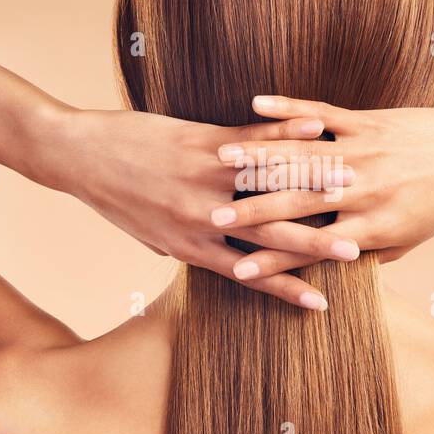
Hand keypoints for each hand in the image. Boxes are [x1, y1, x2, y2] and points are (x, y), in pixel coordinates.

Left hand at [33, 104, 360, 308]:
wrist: (77, 155)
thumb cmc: (115, 198)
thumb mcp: (150, 235)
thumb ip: (187, 247)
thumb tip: (218, 258)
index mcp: (190, 247)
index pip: (249, 274)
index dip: (286, 288)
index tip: (321, 305)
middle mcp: (201, 218)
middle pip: (269, 235)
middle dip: (315, 245)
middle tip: (355, 254)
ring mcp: (203, 178)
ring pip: (268, 186)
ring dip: (313, 187)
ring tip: (351, 187)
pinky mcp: (200, 142)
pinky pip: (252, 141)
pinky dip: (286, 134)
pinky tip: (319, 129)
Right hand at [208, 95, 433, 277]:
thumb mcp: (406, 240)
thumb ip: (366, 253)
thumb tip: (327, 270)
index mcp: (370, 229)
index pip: (308, 248)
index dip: (270, 259)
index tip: (237, 268)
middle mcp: (363, 191)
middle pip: (296, 203)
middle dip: (250, 211)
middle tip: (210, 218)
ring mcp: (363, 153)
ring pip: (301, 156)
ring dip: (257, 157)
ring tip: (219, 159)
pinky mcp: (368, 121)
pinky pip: (322, 113)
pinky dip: (289, 108)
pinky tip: (257, 102)